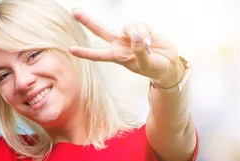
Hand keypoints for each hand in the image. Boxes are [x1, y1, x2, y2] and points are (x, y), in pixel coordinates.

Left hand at [68, 8, 184, 87]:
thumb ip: (139, 51)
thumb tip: (135, 35)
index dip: (84, 52)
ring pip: (126, 26)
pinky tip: (151, 41)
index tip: (70, 49)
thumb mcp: (145, 65)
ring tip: (147, 45)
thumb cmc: (155, 69)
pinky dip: (145, 33)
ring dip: (135, 33)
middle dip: (87, 20)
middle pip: (100, 30)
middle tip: (74, 11)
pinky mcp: (141, 28)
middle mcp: (120, 44)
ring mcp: (130, 35)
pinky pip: (139, 25)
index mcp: (117, 56)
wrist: (169, 64)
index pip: (98, 54)